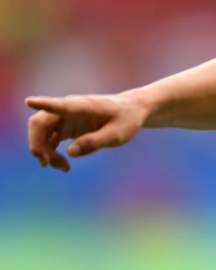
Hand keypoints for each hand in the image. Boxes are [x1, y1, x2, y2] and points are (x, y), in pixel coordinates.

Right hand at [25, 93, 148, 171]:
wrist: (130, 112)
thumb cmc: (126, 120)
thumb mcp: (118, 134)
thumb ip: (96, 141)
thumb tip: (70, 152)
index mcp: (83, 106)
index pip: (60, 105)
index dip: (44, 104)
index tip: (29, 101)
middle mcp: (68, 110)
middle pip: (39, 123)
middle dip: (37, 143)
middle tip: (46, 163)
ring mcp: (65, 118)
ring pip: (41, 133)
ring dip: (44, 151)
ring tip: (64, 167)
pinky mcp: (66, 127)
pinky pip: (49, 140)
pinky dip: (51, 154)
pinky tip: (64, 165)